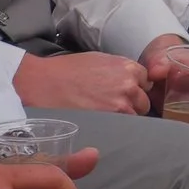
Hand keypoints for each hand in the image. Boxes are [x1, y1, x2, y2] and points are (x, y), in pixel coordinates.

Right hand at [13, 49, 149, 115]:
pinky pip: (121, 128)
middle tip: (111, 108)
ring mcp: (120, 106)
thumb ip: (120, 70)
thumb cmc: (68, 70)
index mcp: (128, 68)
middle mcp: (129, 86)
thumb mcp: (100, 60)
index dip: (135, 89)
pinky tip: (102, 125)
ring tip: (104, 117)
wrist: (43, 83)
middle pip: (143, 102)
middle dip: (131, 105)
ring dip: (123, 118)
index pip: (145, 83)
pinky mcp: (108, 123)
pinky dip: (114, 128)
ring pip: (133, 117)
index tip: (124, 94)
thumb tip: (132, 80)